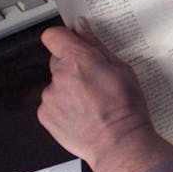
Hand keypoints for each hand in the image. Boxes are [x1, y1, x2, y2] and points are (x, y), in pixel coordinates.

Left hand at [38, 18, 172, 171]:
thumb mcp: (122, 69)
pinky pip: (52, 103)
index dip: (64, 38)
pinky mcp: (46, 115)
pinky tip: (83, 114)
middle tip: (95, 81)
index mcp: (79, 58)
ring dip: (70, 88)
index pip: (54, 35)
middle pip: (58, 60)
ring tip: (92, 103)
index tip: (74, 43)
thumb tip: (80, 28)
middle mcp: (60, 75)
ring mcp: (50, 96)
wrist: (119, 143)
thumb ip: (96, 46)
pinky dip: (64, 106)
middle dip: (74, 66)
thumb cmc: (126, 107)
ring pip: (57, 83)